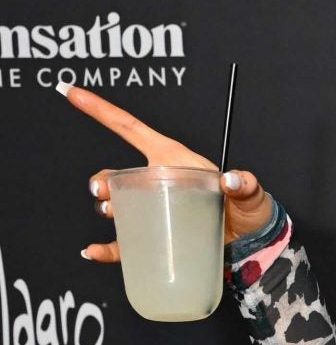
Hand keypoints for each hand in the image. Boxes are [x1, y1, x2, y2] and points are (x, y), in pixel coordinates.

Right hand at [64, 82, 273, 260]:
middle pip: (118, 173)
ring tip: (110, 212)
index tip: (72, 93)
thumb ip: (244, 184)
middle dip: (102, 179)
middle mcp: (157, 182)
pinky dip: (108, 249)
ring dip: (106, 207)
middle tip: (102, 190)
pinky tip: (95, 251)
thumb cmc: (250, 211)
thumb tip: (231, 179)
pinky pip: (125, 243)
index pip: (130, 129)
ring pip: (117, 205)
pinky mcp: (157, 239)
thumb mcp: (249, 194)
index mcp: (172, 160)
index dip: (101, 110)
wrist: (254, 244)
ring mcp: (155, 210)